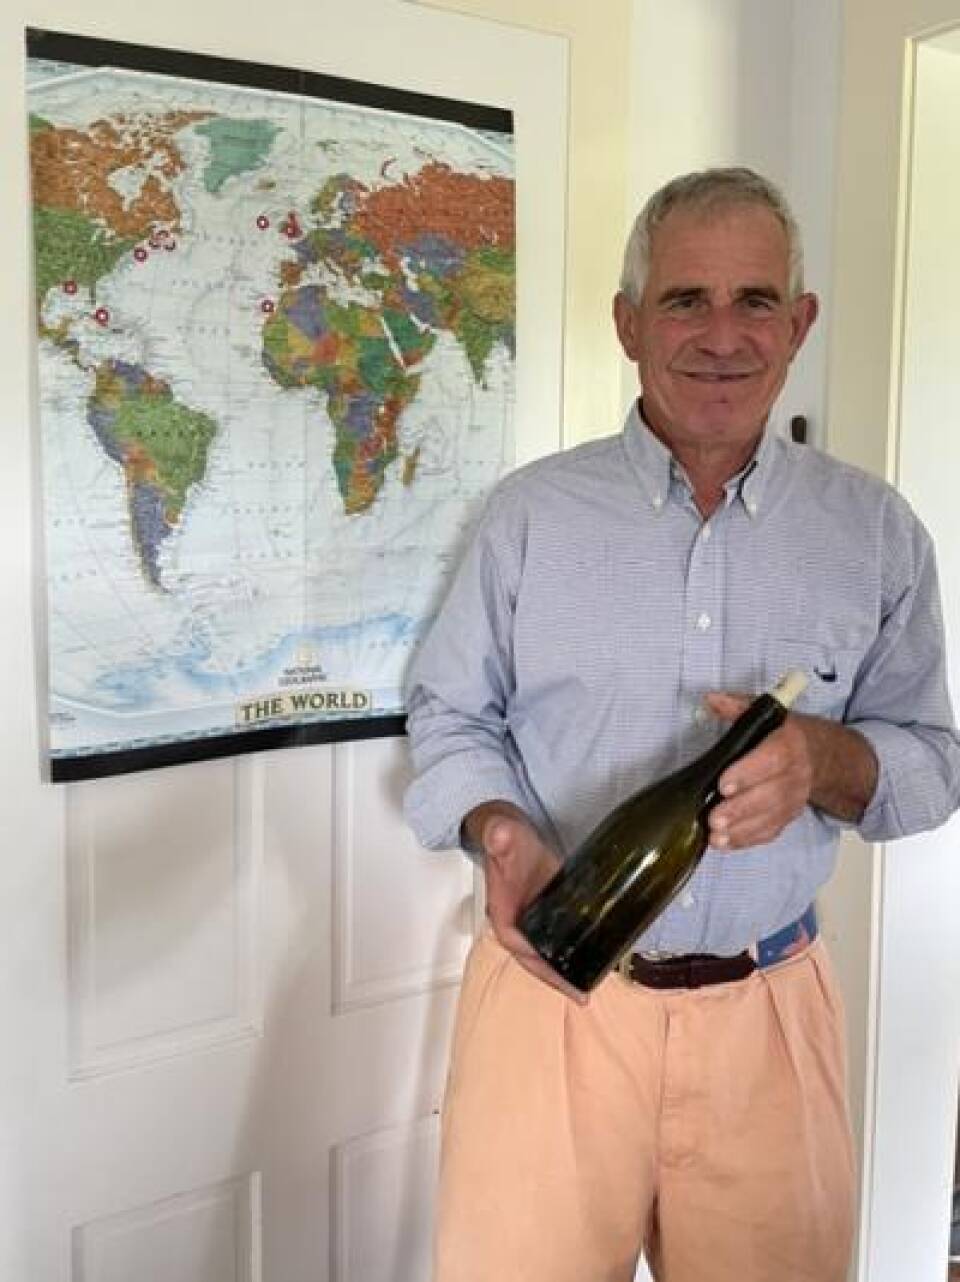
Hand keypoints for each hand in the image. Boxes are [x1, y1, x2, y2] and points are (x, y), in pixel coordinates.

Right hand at [476, 810, 587, 1004]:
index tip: (557, 971)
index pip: (516, 943)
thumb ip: (500, 835)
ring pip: (544, 956)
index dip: (535, 959)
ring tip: (587, 989)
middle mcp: (515, 924)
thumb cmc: (506, 838)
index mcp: (501, 913)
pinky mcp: (546, 918)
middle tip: (581, 995)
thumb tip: (499, 835)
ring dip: (562, 974)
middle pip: (532, 959)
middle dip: (554, 979)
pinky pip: (555, 944)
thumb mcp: (503, 834)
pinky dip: (568, 957)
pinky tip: (589, 963)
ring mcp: (531, 924)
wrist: (509, 835)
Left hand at [702, 692, 814, 849]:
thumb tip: (712, 700)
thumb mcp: (766, 714)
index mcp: (789, 744)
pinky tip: (724, 843)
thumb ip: (738, 707)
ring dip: (741, 830)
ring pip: (770, 818)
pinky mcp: (787, 817)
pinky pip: (770, 832)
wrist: (820, 756)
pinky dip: (746, 840)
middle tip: (714, 817)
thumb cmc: (784, 735)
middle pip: (770, 795)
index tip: (723, 784)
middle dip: (740, 809)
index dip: (748, 772)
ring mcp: (793, 799)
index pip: (773, 759)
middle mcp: (796, 774)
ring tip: (715, 836)